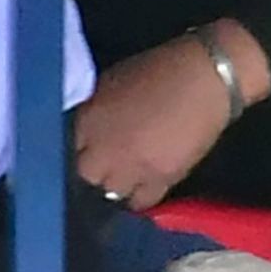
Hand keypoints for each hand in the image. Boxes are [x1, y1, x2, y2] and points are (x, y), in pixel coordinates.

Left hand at [73, 23, 270, 211]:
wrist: (202, 79)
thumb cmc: (156, 70)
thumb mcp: (111, 83)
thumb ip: (94, 111)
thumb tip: (86, 129)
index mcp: (90, 118)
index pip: (67, 147)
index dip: (76, 148)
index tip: (83, 148)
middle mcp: (106, 148)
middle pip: (86, 174)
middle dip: (92, 169)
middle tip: (102, 162)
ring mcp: (133, 167)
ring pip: (111, 192)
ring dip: (113, 184)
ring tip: (122, 175)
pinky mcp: (162, 181)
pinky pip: (142, 201)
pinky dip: (138, 196)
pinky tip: (140, 185)